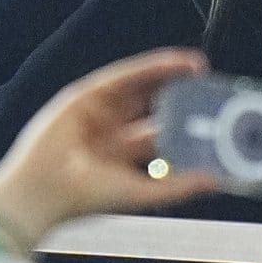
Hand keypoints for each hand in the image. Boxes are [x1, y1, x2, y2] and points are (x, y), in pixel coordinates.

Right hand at [0, 49, 221, 250]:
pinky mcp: (82, 96)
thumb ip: (178, 187)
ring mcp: (94, 112)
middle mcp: (108, 133)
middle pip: (150, 106)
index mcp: (120, 158)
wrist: (45, 190)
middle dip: (177, 94)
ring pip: (138, 86)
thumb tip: (216, 180)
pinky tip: (172, 63)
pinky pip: (121, 76)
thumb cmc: (86, 199)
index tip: (212, 115)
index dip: (184, 122)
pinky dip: (148, 67)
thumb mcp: (141, 192)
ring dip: (167, 74)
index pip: (158, 134)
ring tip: (197, 67)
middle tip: (206, 86)